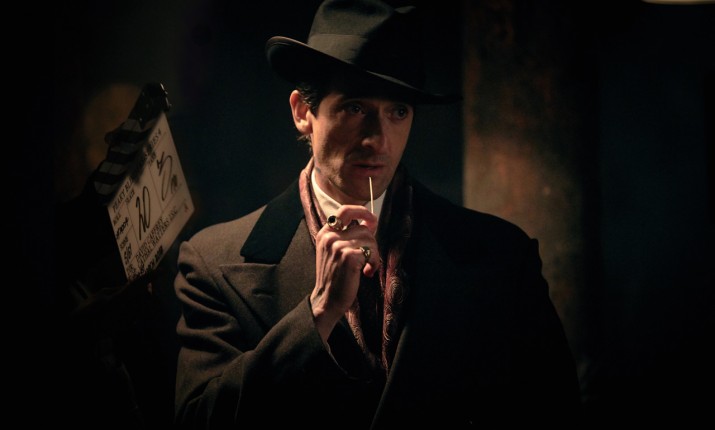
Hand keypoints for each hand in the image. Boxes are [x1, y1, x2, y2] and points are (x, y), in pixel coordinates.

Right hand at [310, 205, 380, 341]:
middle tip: (370, 258)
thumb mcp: (334, 251)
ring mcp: (338, 245)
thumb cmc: (335, 277)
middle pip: (363, 228)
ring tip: (367, 267)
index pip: (345, 210)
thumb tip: (370, 222)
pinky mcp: (349, 256)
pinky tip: (366, 273)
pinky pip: (371, 252)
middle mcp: (330, 236)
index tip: (372, 220)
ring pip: (369, 239)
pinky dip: (374, 263)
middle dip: (372, 243)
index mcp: (325, 233)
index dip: (362, 212)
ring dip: (374, 255)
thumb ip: (347, 235)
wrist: (327, 299)